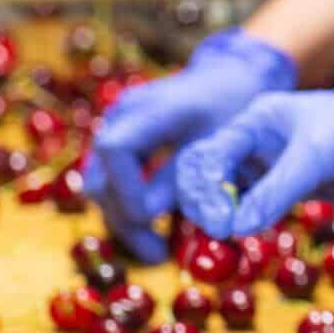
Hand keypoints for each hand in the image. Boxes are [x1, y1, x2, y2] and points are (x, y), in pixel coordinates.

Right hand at [83, 29, 294, 260]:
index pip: (116, 150)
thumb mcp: (221, 142)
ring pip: (100, 187)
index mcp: (150, 109)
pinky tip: (155, 232)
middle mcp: (122, 117)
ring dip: (125, 222)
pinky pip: (111, 183)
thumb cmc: (234, 109)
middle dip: (126, 221)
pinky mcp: (121, 144)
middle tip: (160, 255)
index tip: (153, 219)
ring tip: (158, 250)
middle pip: (100, 178)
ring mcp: (116, 129)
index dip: (128, 190)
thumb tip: (155, 217)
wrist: (230, 76)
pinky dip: (128, 209)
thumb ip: (189, 177)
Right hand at [173, 85, 333, 238]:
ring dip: (222, 216)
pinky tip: (242, 236)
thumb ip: (278, 190)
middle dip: (205, 202)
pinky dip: (244, 223)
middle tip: (219, 231)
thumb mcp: (315, 155)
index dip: (207, 187)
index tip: (220, 220)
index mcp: (254, 122)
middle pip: (208, 175)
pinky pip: (253, 209)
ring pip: (227, 195)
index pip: (210, 153)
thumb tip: (238, 228)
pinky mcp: (284, 191)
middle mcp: (253, 145)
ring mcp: (267, 169)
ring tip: (226, 237)